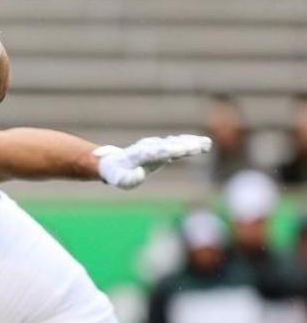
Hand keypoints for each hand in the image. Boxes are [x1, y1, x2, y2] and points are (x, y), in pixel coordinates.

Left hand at [95, 135, 211, 189]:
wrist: (116, 162)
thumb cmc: (118, 173)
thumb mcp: (119, 180)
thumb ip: (127, 179)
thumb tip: (139, 175)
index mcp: (138, 155)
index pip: (154, 152)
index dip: (167, 151)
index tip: (180, 150)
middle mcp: (149, 147)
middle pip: (168, 145)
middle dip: (182, 146)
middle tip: (198, 147)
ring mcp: (157, 145)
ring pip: (176, 143)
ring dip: (190, 143)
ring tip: (206, 144)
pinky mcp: (164, 147)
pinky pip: (179, 144)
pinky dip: (191, 143)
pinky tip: (205, 143)